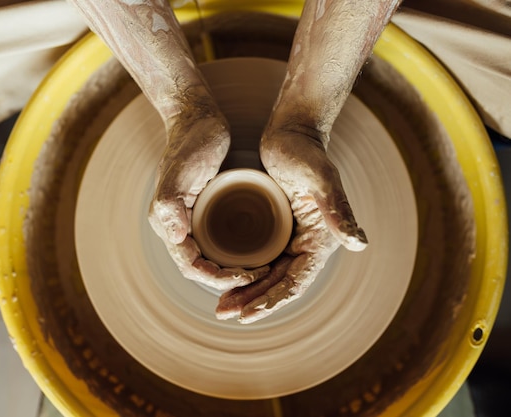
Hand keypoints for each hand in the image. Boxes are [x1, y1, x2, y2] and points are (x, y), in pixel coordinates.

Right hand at [149, 111, 269, 290]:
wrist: (197, 117)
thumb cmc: (190, 142)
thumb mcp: (179, 173)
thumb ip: (169, 206)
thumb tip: (175, 237)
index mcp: (167, 223)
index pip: (191, 266)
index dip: (217, 278)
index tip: (246, 276)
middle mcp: (177, 226)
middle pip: (201, 268)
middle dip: (228, 280)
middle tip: (260, 277)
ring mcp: (191, 219)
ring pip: (210, 259)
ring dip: (231, 272)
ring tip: (260, 272)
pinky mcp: (205, 209)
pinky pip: (218, 243)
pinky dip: (233, 255)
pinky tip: (255, 255)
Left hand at [216, 127, 366, 322]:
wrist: (293, 132)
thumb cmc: (306, 152)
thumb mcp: (321, 179)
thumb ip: (339, 210)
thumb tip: (358, 243)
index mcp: (321, 240)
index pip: (295, 282)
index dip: (271, 301)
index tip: (247, 314)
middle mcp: (308, 245)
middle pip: (279, 284)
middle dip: (252, 303)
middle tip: (223, 314)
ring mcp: (292, 238)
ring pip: (268, 276)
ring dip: (246, 293)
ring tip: (221, 307)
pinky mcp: (278, 230)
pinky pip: (262, 261)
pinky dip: (246, 274)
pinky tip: (227, 281)